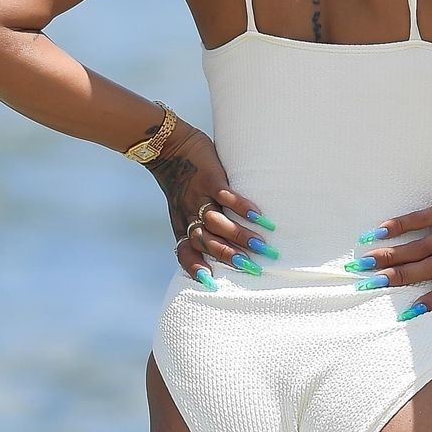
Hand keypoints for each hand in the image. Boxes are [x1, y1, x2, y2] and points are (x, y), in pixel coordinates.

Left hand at [146, 122, 275, 288]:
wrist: (169, 147)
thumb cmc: (181, 181)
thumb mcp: (181, 208)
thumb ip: (196, 227)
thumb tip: (221, 246)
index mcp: (182, 224)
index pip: (185, 251)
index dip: (194, 267)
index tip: (211, 284)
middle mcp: (190, 214)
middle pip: (207, 241)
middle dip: (229, 256)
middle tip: (253, 269)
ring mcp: (200, 197)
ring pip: (217, 223)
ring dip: (240, 236)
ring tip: (262, 246)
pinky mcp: (209, 179)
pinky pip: (225, 196)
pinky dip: (241, 206)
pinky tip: (257, 215)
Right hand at [348, 154, 431, 316]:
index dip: (431, 302)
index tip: (407, 313)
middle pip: (428, 270)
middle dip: (397, 280)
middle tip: (370, 286)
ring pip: (420, 249)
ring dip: (390, 257)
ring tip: (365, 264)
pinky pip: (420, 220)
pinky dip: (398, 226)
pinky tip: (378, 233)